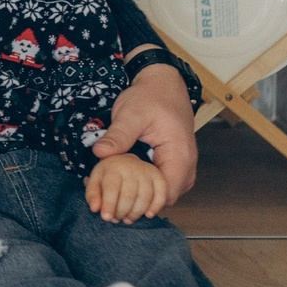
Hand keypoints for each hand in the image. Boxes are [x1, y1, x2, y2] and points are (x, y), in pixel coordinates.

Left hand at [87, 154, 167, 223]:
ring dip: (136, 213)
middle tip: (117, 219)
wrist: (126, 162)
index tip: (106, 217)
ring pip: (145, 197)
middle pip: (129, 195)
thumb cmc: (108, 176)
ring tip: (128, 219)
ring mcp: (147, 171)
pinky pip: (161, 195)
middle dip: (121, 212)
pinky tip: (148, 215)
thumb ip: (92, 194)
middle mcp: (132, 166)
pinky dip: (156, 207)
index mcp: (113, 166)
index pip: (111, 188)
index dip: (108, 205)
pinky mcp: (158, 177)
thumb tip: (95, 208)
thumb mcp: (95, 181)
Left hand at [97, 62, 197, 199]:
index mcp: (179, 154)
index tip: (118, 199)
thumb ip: (118, 135)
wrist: (164, 84)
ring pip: (165, 192)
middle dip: (140, 200)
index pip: (166, 193)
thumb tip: (99, 153)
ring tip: (118, 188)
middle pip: (165, 197)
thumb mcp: (130, 113)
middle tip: (113, 196)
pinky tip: (128, 178)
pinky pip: (163, 182)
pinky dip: (147, 184)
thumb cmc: (150, 96)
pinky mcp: (176, 163)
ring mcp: (183, 165)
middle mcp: (187, 164)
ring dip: (143, 193)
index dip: (143, 202)